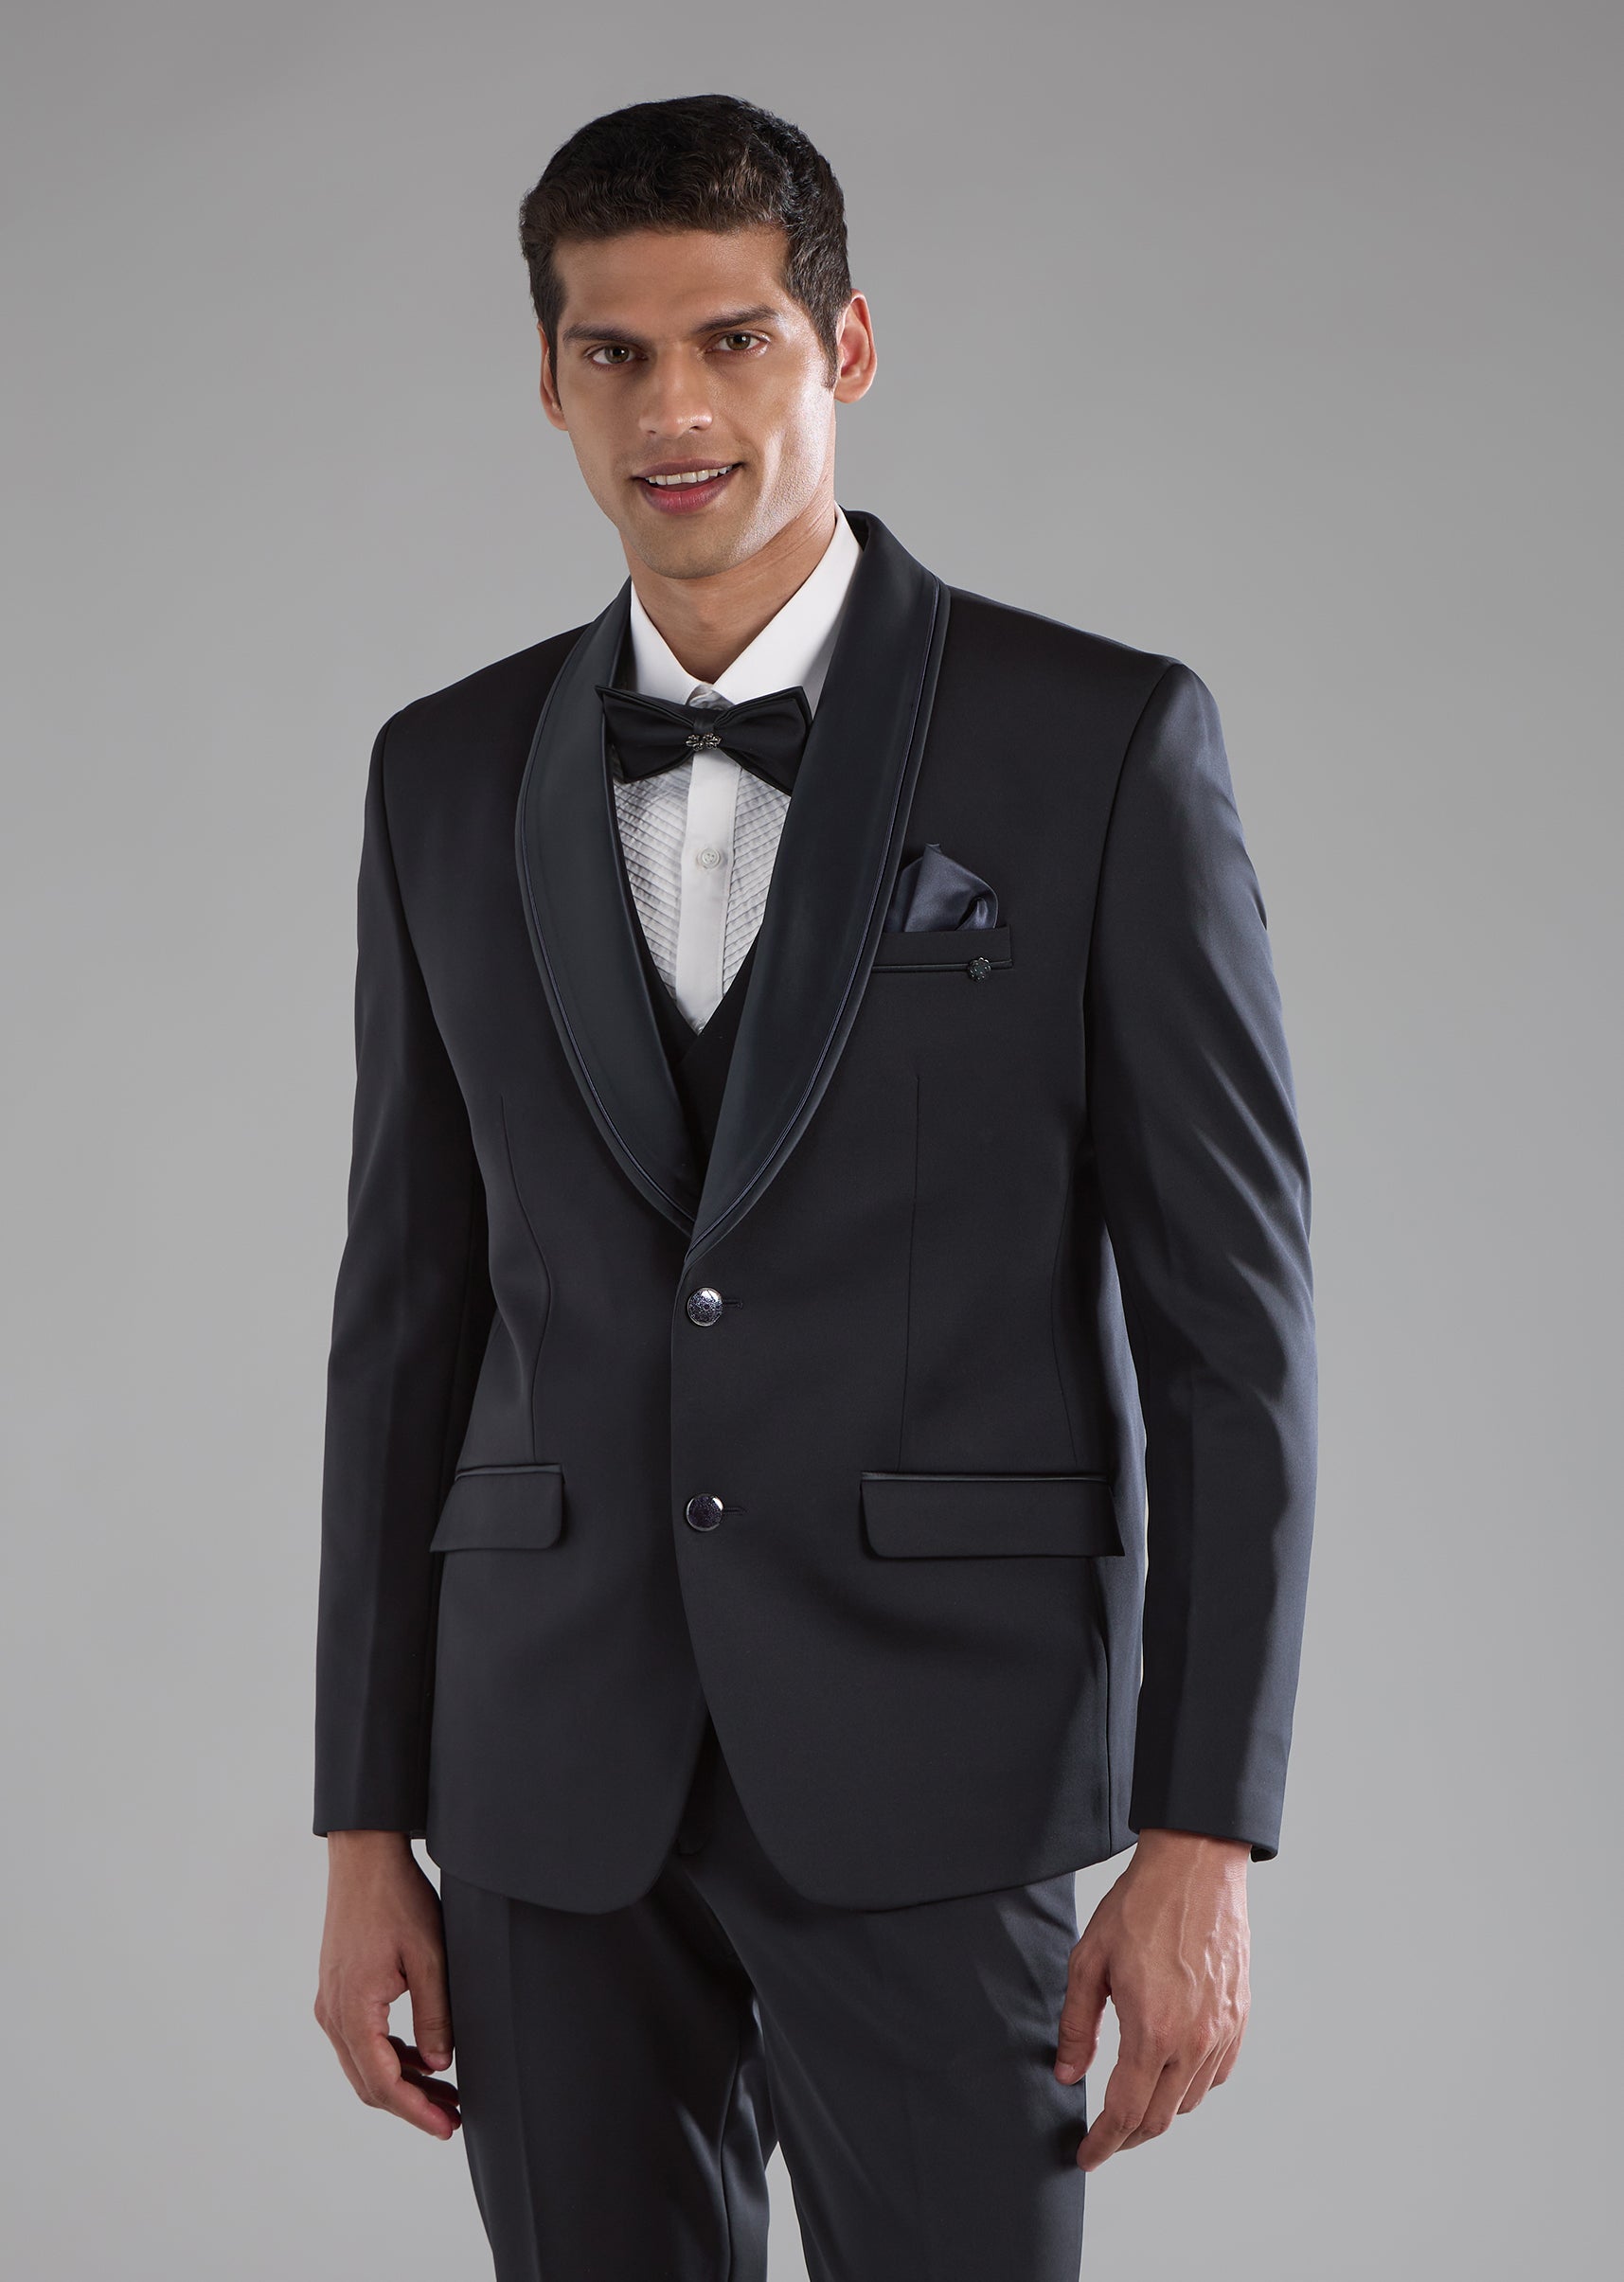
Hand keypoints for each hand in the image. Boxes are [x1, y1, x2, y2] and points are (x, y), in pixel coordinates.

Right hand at [315, 1830, 460, 2139]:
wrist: (365, 1858)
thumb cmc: (398, 1900)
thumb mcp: (429, 1957)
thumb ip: (434, 2015)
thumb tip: (440, 2066)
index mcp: (353, 2011)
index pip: (383, 2083)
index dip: (416, 2112)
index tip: (447, 2128)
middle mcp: (333, 2014)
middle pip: (369, 2082)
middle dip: (411, 2105)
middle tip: (453, 2117)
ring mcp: (332, 2003)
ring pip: (365, 2064)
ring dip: (403, 2082)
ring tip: (446, 2094)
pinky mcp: (339, 1991)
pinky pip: (362, 2040)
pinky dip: (391, 2057)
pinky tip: (423, 2059)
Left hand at [1055, 1827, 1249, 2169]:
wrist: (1196, 1865)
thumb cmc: (1140, 1905)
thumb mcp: (1089, 1961)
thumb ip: (1078, 2026)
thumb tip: (1069, 2074)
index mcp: (1152, 2029)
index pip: (1126, 2113)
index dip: (1103, 2144)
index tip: (1087, 2157)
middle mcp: (1193, 2040)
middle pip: (1160, 2118)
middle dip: (1128, 2136)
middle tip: (1103, 2136)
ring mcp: (1222, 2031)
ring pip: (1190, 2100)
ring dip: (1160, 2111)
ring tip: (1132, 2100)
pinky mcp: (1239, 2017)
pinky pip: (1216, 2073)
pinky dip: (1191, 2085)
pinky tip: (1169, 2070)